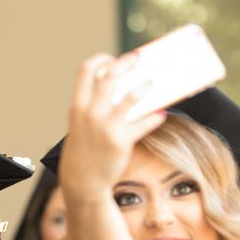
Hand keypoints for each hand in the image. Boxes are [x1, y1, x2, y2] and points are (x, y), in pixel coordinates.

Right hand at [60, 53, 167, 203]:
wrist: (82, 181)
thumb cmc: (84, 151)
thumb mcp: (80, 125)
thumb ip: (94, 107)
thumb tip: (121, 91)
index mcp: (78, 106)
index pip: (85, 70)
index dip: (100, 60)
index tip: (111, 59)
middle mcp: (90, 113)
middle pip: (110, 76)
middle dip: (126, 62)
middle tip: (138, 59)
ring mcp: (106, 126)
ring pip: (130, 97)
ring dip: (144, 87)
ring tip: (152, 84)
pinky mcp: (121, 141)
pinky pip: (144, 123)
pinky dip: (154, 117)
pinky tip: (160, 115)